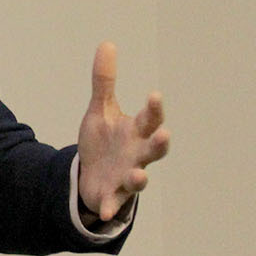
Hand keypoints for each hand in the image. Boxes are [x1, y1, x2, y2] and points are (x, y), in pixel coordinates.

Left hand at [77, 41, 169, 221]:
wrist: (91, 174)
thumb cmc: (103, 140)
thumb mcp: (99, 109)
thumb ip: (104, 81)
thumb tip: (107, 43)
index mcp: (135, 132)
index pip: (149, 119)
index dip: (154, 109)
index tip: (154, 95)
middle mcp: (136, 154)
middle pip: (153, 149)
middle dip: (159, 143)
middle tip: (164, 134)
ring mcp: (126, 176)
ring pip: (138, 179)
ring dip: (139, 178)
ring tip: (138, 175)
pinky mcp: (112, 195)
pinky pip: (112, 203)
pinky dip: (110, 207)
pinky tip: (104, 212)